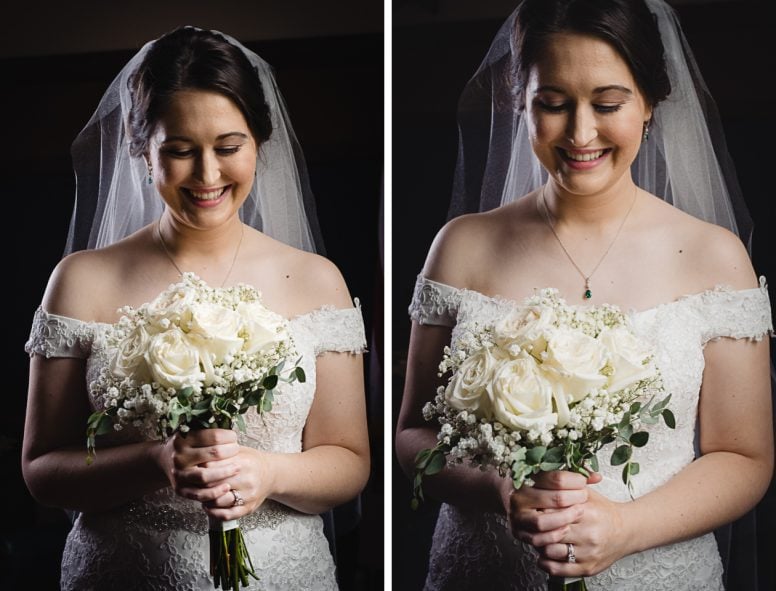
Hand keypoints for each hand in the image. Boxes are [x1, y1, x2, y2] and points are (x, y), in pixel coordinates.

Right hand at [157, 429, 240, 505]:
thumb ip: (207, 429)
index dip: (228, 436)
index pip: (213, 436)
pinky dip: (215, 492)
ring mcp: (179, 474)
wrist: (163, 460)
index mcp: (183, 439)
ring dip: (225, 472)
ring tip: (237, 468)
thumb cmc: (185, 444)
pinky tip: (227, 487)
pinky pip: (199, 494)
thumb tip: (231, 424)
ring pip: (205, 476)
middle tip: (237, 450)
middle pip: (212, 454)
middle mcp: (179, 457)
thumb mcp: (191, 431)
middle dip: (230, 452)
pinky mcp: (180, 489)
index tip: (234, 437)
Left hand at [201, 442, 275, 520]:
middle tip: (193, 483)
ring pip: (219, 501)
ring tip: (200, 494)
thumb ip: (221, 453)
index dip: (200, 468)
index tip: (194, 468)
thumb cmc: (251, 461)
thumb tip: (199, 455)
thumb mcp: (239, 451)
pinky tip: (208, 506)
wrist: (271, 474)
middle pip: (214, 484)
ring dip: (206, 499)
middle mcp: (247, 479)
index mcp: (243, 462)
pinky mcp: (248, 508)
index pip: (213, 467)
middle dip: (200, 485)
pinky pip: (227, 515)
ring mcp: (248, 495)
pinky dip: (214, 512)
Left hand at [507, 471, 628, 577]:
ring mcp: (588, 553)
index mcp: (587, 512)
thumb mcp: (587, 493)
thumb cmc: (603, 511)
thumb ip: (566, 486)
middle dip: (537, 527)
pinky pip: (558, 569)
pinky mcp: (587, 568)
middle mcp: (588, 534)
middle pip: (549, 531)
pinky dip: (545, 562)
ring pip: (550, 550)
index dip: (539, 510)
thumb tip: (540, 479)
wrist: (627, 531)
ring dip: (539, 545)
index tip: (533, 508)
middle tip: (531, 523)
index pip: (552, 511)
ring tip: (538, 537)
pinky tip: (543, 554)